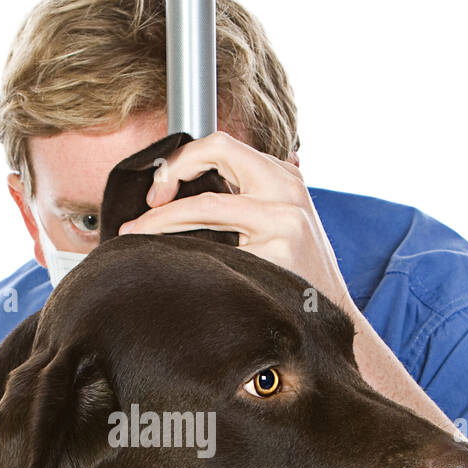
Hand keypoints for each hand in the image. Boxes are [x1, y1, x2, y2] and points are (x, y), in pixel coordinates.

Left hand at [117, 130, 353, 314]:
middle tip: (149, 203)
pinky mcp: (277, 249)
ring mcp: (284, 217)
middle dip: (171, 171)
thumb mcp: (280, 224)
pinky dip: (183, 252)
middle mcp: (286, 188)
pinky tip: (167, 263)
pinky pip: (214, 246)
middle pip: (216, 150)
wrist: (330, 321)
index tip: (160, 190)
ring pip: (205, 205)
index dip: (183, 159)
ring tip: (136, 235)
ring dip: (160, 221)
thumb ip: (247, 201)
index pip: (222, 145)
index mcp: (283, 177)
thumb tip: (182, 193)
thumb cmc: (296, 278)